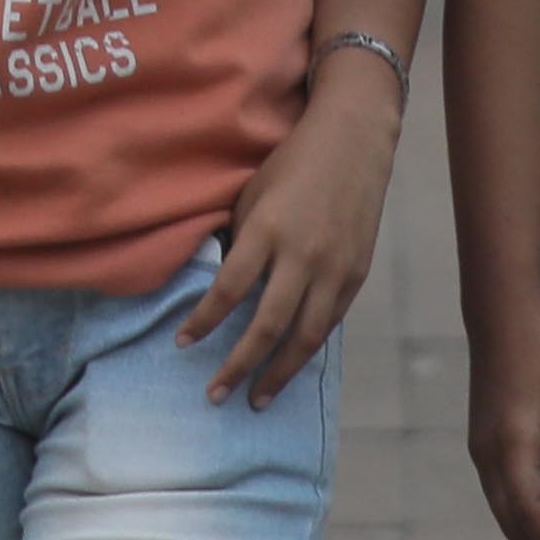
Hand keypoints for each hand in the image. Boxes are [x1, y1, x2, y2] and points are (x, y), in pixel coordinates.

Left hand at [186, 71, 397, 402]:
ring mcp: (335, 267)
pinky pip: (330, 321)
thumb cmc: (293, 164)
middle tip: (215, 396)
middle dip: (239, 366)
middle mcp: (303, 254)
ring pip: (306, 336)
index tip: (182, 343)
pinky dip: (308, 346)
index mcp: (267, 230)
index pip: (229, 290)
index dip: (203, 322)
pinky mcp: (357, 273)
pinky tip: (291, 363)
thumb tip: (223, 289)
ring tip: (258, 399)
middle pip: (267, 326)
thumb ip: (241, 244)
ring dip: (279, 373)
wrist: (354, 140)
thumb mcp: (253, 196)